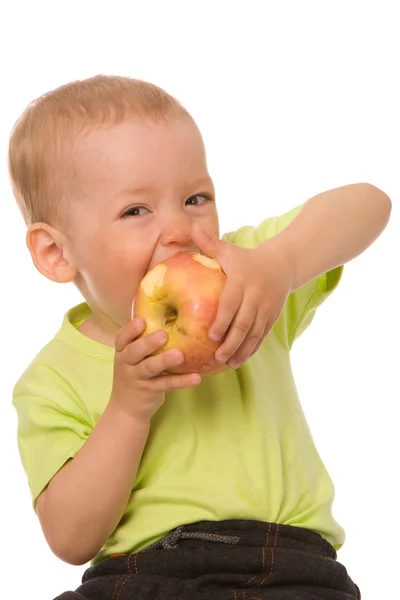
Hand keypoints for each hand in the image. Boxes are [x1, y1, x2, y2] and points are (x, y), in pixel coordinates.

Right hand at [110, 319, 200, 419]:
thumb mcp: (132, 358)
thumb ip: (143, 341)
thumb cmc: (134, 374)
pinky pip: (166, 384)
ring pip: (149, 368)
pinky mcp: (150, 391)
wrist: (126, 408)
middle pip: (134, 352)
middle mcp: (127, 364)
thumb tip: (170, 314)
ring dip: (164, 361)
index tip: (141, 321)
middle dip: (147, 343)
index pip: (122, 338)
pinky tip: (196, 377)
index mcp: (123, 352)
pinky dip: (182, 381)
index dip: (130, 330)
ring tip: (180, 355)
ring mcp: (137, 378)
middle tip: (163, 335)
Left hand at [191, 223, 291, 368]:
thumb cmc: (248, 258)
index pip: (231, 304)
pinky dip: (252, 348)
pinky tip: (241, 359)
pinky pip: (262, 335)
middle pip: (244, 323)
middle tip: (218, 356)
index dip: (222, 321)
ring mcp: (266, 308)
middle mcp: (256, 296)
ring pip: (255, 333)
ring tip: (229, 363)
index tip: (210, 336)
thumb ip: (209, 243)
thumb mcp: (230, 250)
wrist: (283, 264)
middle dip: (231, 341)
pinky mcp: (273, 316)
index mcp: (242, 281)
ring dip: (242, 349)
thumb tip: (191, 226)